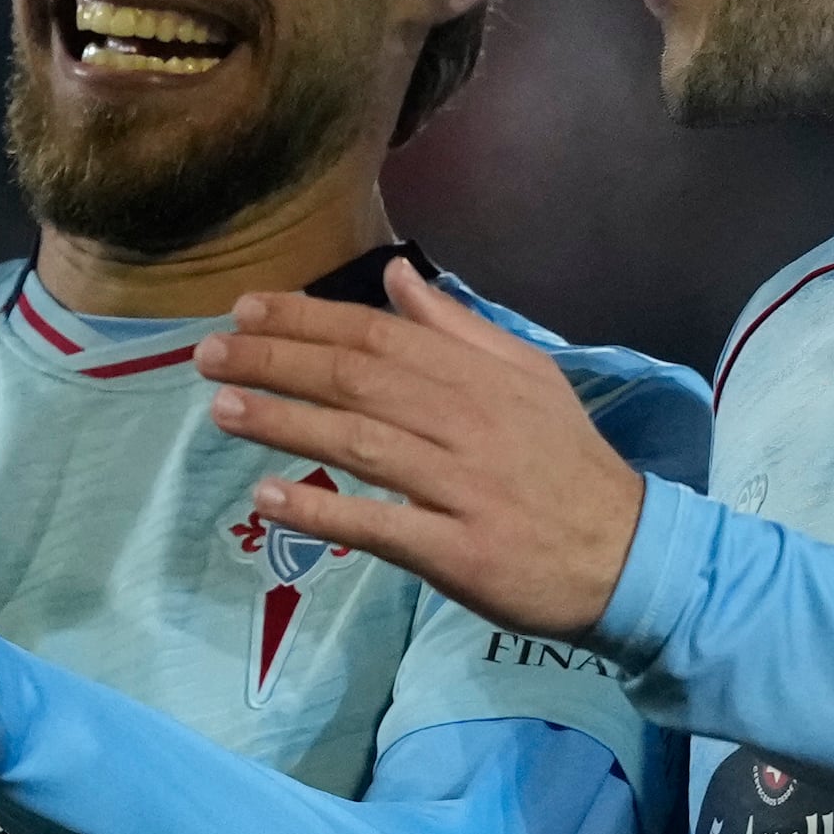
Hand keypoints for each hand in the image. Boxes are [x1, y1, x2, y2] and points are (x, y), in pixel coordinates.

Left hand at [191, 260, 645, 640]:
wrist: (625, 556)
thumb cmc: (566, 465)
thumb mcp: (527, 378)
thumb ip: (459, 328)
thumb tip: (398, 278)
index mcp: (478, 376)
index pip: (377, 334)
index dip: (306, 319)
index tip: (245, 310)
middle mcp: (465, 422)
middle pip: (356, 381)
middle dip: (277, 361)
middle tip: (208, 355)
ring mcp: (460, 487)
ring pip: (359, 444)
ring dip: (285, 423)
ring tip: (224, 409)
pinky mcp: (457, 550)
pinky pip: (379, 524)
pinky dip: (322, 511)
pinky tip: (269, 498)